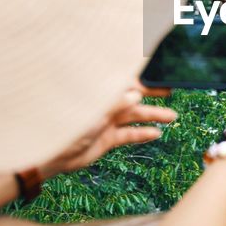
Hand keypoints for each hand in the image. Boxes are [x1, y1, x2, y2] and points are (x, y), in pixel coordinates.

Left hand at [42, 85, 176, 177]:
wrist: (53, 156)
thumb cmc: (67, 126)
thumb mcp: (93, 112)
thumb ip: (115, 102)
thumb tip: (136, 93)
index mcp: (100, 91)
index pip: (122, 77)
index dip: (139, 72)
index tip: (156, 69)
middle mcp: (105, 103)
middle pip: (133, 95)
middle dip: (152, 93)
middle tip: (171, 90)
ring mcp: (107, 120)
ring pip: (135, 114)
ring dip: (153, 114)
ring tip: (172, 116)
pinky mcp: (108, 137)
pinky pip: (129, 133)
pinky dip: (143, 133)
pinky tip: (156, 133)